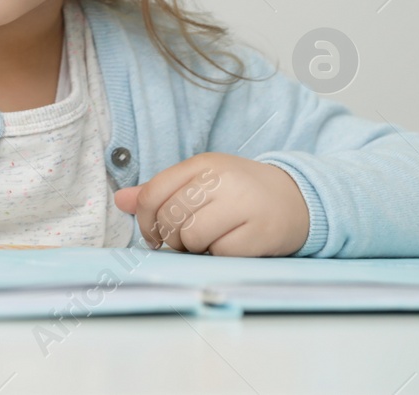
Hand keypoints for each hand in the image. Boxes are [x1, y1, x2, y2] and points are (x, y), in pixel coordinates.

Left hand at [113, 152, 309, 255]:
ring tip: (208, 242)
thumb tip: (120, 200)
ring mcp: (243, 205)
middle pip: (170, 217)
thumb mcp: (201, 182)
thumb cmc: (239, 193)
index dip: (145, 220)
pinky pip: (220, 253)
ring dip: (193, 248)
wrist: (298, 199)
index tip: (152, 234)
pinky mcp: (259, 232)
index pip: (154, 192)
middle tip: (185, 240)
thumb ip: (161, 191)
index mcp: (203, 163)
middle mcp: (222, 179)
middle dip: (171, 237)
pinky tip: (230, 245)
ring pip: (192, 236)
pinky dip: (219, 255)